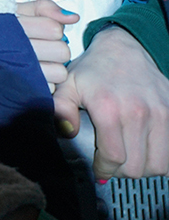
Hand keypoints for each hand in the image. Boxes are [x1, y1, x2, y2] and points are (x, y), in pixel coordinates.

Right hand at [15, 0, 77, 87]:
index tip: (38, 28)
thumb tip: (72, 18)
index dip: (51, 28)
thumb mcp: (12, 9)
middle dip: (55, 49)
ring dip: (52, 69)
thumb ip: (44, 7)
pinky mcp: (19, 90)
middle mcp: (16, 49)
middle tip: (40, 47)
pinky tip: (29, 76)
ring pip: (59, 72)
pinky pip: (48, 89)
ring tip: (35, 63)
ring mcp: (17, 72)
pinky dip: (42, 83)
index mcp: (15, 26)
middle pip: (62, 51)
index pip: (54, 28)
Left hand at [54, 25, 168, 177]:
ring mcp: (160, 113)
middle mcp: (138, 113)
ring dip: (144, 169)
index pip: (114, 157)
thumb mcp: (68, 84)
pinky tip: (148, 153)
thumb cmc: (94, 68)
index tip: (99, 170)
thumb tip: (66, 132)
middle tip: (113, 166)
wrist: (124, 47)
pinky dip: (162, 159)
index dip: (104, 170)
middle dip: (122, 172)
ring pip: (160, 164)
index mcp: (109, 109)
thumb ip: (61, 108)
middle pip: (137, 166)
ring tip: (131, 161)